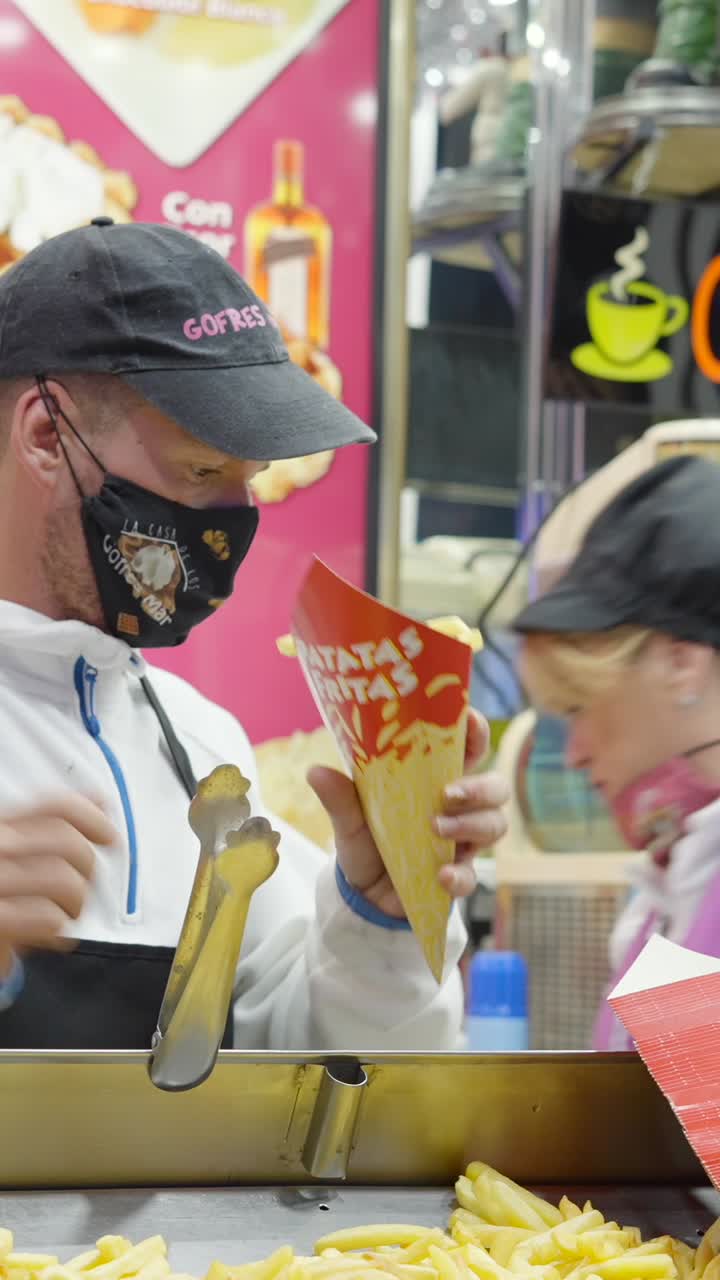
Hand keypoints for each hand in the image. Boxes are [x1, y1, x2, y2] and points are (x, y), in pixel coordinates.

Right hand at [0, 795, 116, 979]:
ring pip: (64, 881)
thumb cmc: (3, 895)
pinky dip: (57, 927)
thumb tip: (100, 800)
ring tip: (65, 914)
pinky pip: (48, 916)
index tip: (109, 837)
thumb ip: (52, 826)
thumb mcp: (19, 852)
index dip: (93, 819)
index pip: (58, 807)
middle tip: (80, 888)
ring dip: (75, 903)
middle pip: (68, 844)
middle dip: (86, 870)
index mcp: (5, 825)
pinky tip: (48, 931)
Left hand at [308, 709, 508, 918]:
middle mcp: (458, 809)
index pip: (468, 748)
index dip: (476, 732)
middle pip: (496, 787)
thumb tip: (315, 771)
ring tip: (437, 829)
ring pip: (494, 824)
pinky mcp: (458, 876)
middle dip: (481, 787)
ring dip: (471, 825)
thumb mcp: (349, 819)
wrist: (363, 895)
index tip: (470, 722)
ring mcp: (463, 842)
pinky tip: (442, 876)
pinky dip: (461, 875)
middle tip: (450, 794)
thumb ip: (340, 797)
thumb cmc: (366, 843)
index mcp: (435, 782)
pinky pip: (473, 876)